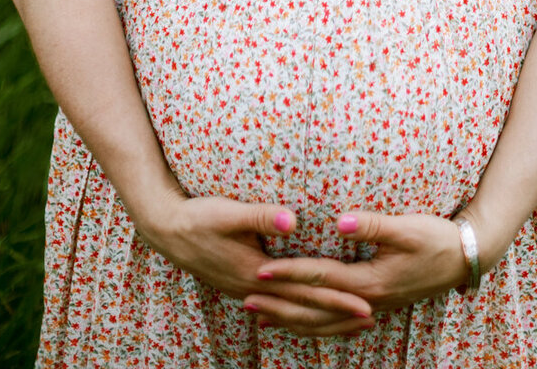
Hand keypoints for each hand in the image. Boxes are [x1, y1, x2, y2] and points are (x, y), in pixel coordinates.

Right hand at [135, 195, 374, 338]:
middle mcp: (255, 290)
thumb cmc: (199, 217)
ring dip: (322, 320)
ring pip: (291, 315)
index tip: (364, 305)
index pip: (305, 293)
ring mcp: (248, 292)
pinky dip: (299, 314)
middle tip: (370, 319)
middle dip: (337, 316)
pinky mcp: (244, 286)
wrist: (167, 231)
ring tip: (349, 324)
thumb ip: (261, 216)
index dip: (336, 299)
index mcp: (257, 274)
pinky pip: (279, 308)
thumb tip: (291, 220)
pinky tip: (309, 316)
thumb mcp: (229, 213)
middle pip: (303, 312)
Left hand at [249, 209, 467, 323]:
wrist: (464, 259)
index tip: (261, 271)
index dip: (289, 274)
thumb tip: (338, 220)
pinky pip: (338, 323)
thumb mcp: (406, 227)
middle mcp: (368, 300)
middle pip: (315, 308)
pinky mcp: (377, 305)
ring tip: (262, 316)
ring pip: (324, 322)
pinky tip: (302, 322)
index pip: (320, 279)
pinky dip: (315, 324)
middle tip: (246, 299)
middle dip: (280, 303)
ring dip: (291, 319)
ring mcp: (373, 307)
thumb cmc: (436, 237)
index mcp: (370, 281)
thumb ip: (371, 225)